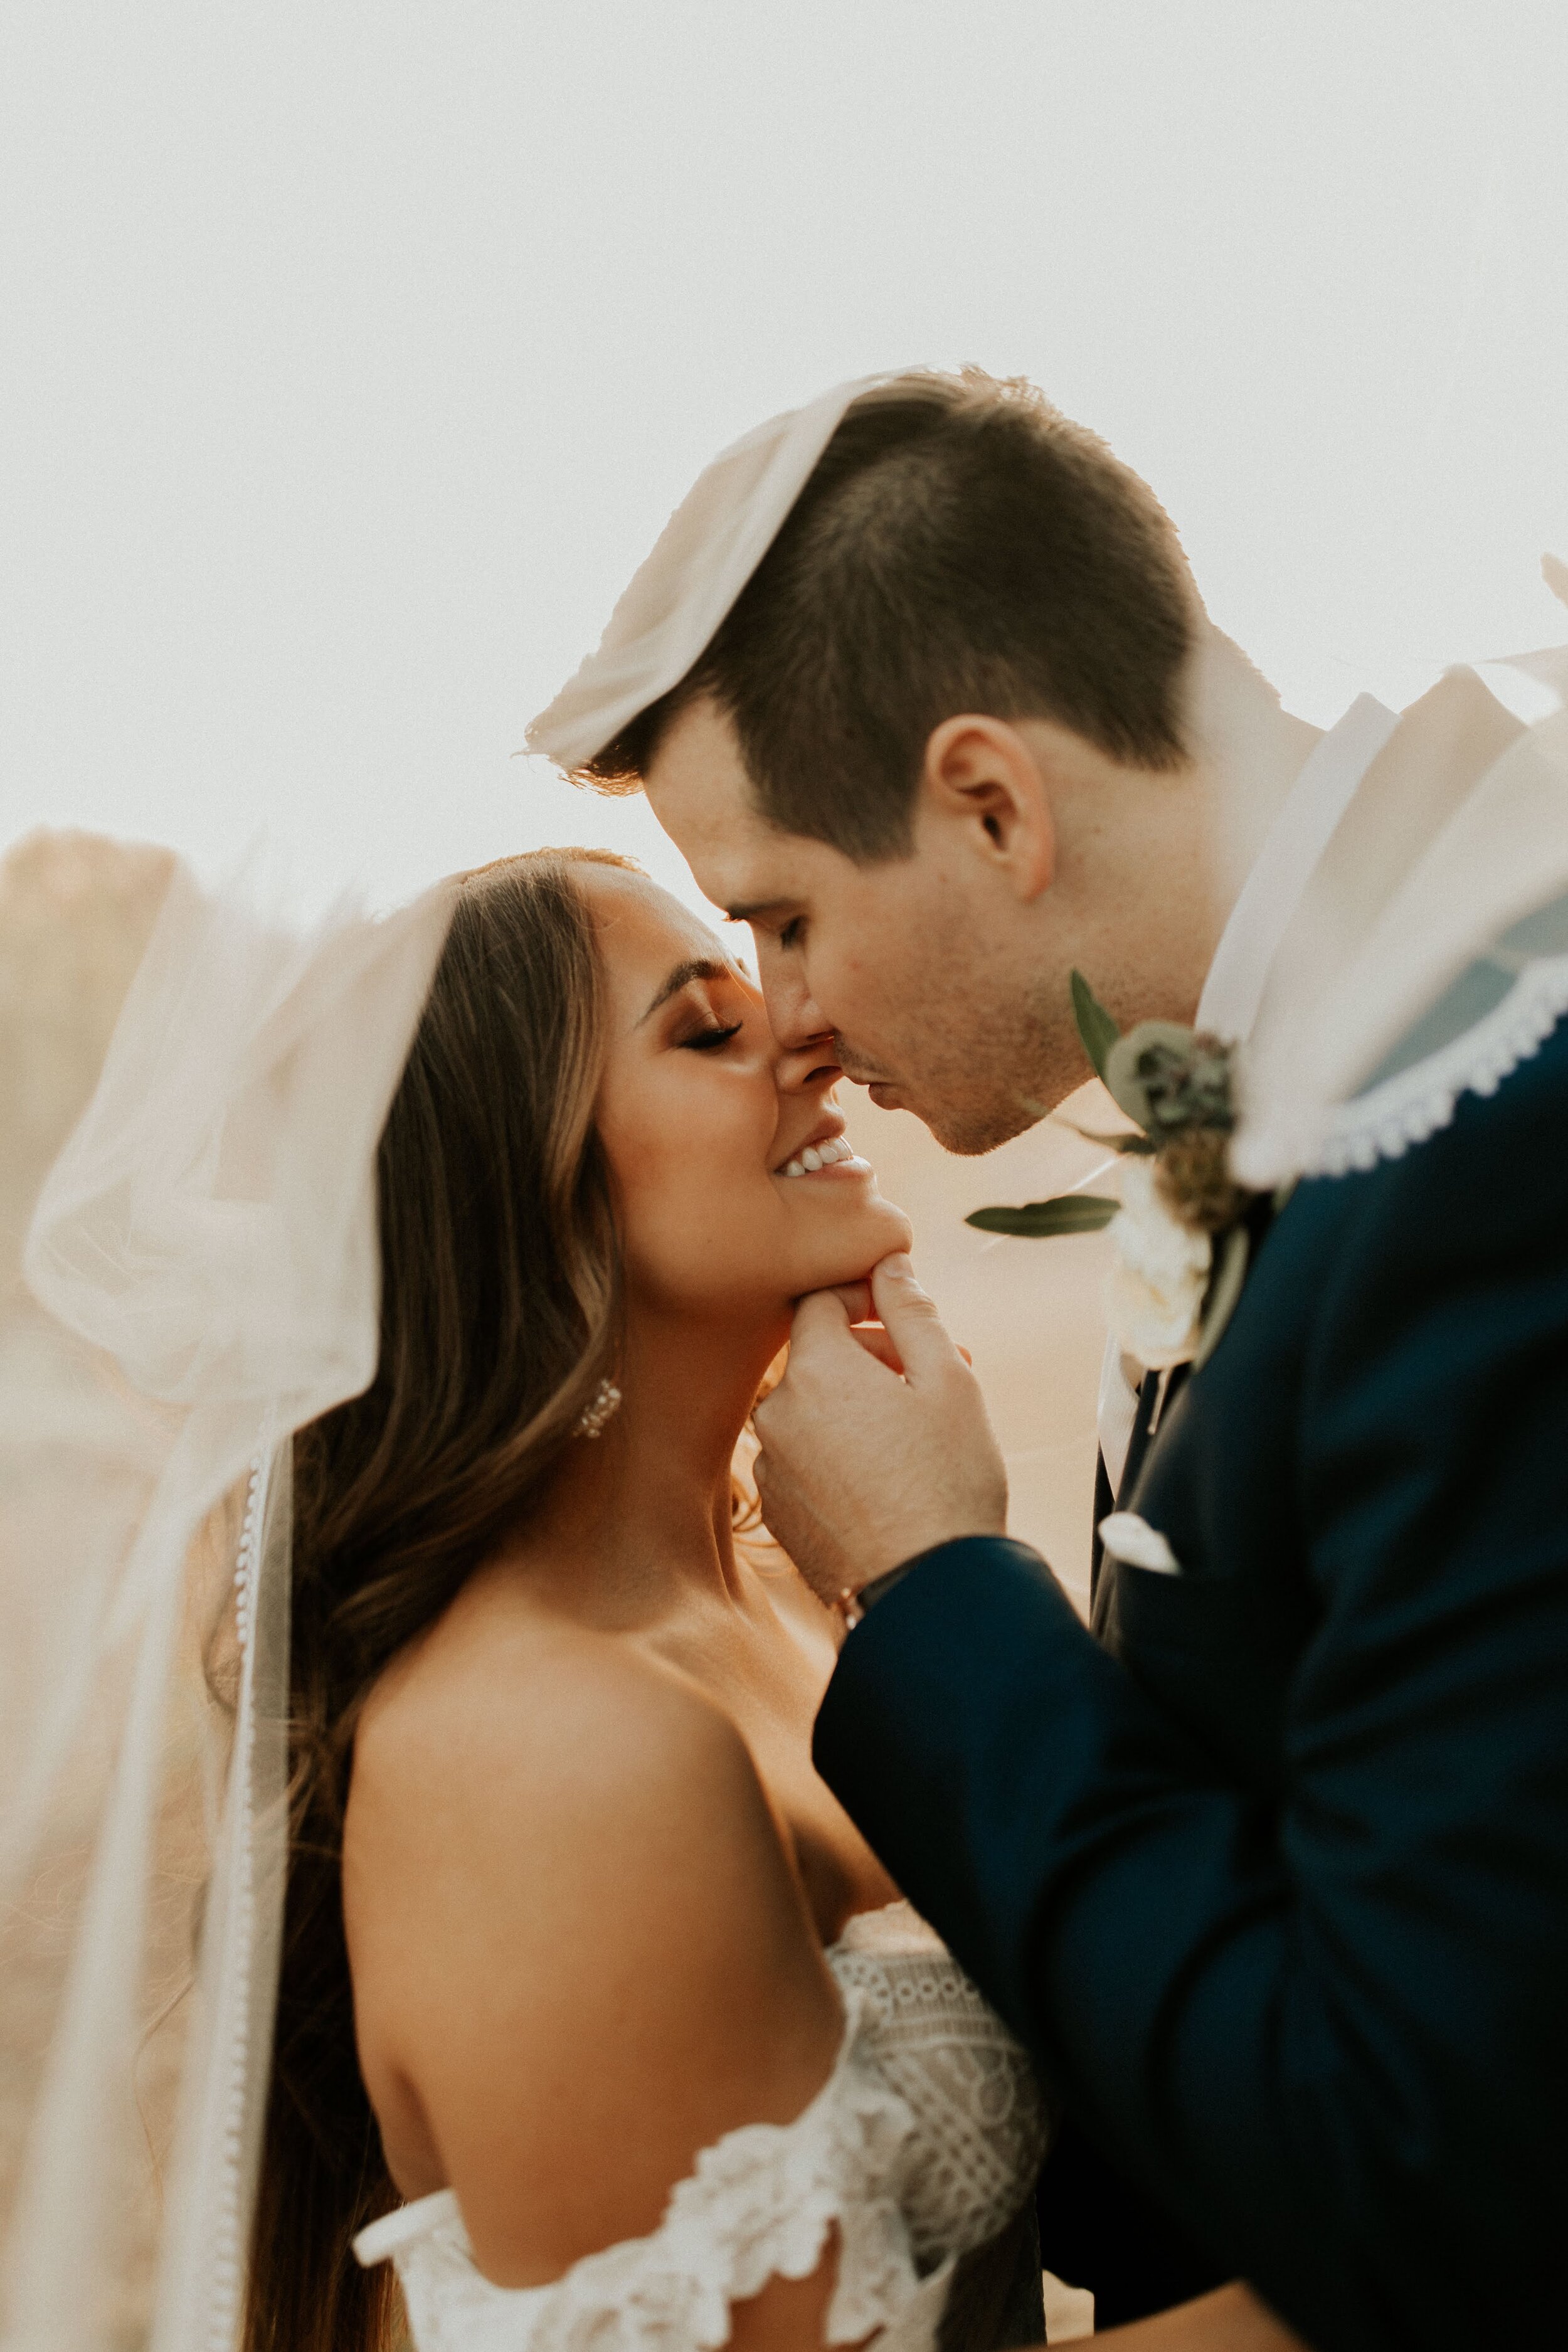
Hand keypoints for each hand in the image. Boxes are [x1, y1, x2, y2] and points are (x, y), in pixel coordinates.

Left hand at [751, 1253, 1006, 1608]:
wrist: (928, 1590)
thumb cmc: (948, 1481)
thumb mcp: (948, 1378)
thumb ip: (911, 1310)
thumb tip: (890, 1262)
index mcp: (814, 1371)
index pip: (818, 1301)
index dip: (863, 1299)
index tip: (902, 1319)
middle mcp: (776, 1414)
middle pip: (817, 1358)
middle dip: (872, 1356)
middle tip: (935, 1377)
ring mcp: (772, 1468)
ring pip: (813, 1410)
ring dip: (857, 1407)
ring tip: (919, 1435)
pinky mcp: (779, 1513)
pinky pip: (805, 1459)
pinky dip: (839, 1454)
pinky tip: (889, 1478)